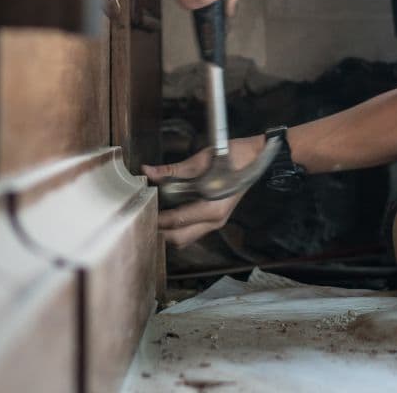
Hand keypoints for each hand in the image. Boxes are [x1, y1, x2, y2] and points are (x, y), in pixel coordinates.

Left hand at [143, 135, 262, 246]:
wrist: (255, 157)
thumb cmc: (231, 157)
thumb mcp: (200, 161)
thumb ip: (172, 170)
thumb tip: (148, 171)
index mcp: (211, 209)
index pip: (177, 221)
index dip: (158, 219)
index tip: (141, 213)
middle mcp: (214, 221)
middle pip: (180, 238)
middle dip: (161, 233)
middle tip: (143, 219)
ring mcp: (217, 222)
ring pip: (186, 238)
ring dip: (169, 233)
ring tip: (153, 218)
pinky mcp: (216, 218)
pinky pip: (193, 231)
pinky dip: (178, 228)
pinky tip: (168, 216)